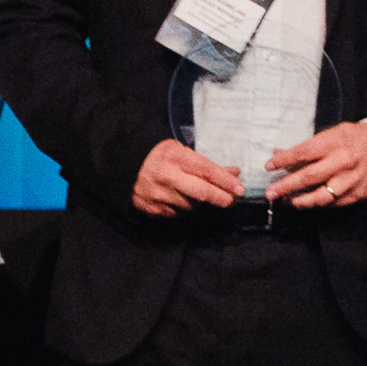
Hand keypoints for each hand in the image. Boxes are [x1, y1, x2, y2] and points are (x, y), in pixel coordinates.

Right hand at [132, 138, 247, 213]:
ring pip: (191, 206)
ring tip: (203, 196)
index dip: (226, 181)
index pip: (207, 171)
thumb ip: (207, 164)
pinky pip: (178, 213)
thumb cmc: (160, 157)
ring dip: (202, 204)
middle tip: (231, 200)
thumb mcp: (182, 151)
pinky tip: (185, 200)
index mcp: (175, 157)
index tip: (240, 188)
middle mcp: (167, 176)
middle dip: (221, 198)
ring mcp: (159, 195)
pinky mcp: (153, 209)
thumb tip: (234, 173)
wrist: (126, 168)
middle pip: (201, 193)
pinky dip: (186, 208)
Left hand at [262, 119, 366, 209]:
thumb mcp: (336, 133)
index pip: (304, 152)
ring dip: (300, 200)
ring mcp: (351, 181)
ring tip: (287, 201)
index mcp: (337, 142)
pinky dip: (318, 204)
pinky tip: (308, 202)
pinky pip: (333, 204)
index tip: (269, 165)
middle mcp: (343, 162)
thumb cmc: (358, 139)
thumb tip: (281, 153)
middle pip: (308, 177)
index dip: (284, 160)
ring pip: (320, 196)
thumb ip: (311, 145)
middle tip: (270, 192)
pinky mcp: (357, 195)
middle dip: (285, 186)